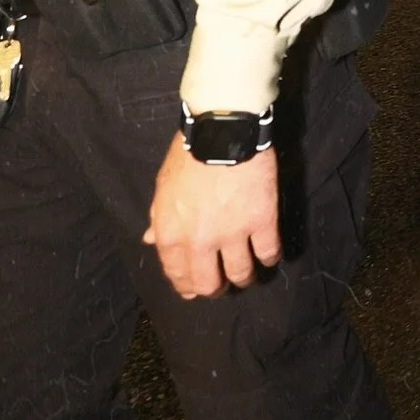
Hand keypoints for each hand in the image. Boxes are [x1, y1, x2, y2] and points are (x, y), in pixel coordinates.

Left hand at [144, 134, 281, 297]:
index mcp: (171, 234)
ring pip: (240, 274)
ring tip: (246, 273)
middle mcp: (200, 241)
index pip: (177, 274)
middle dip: (214, 289)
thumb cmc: (188, 154)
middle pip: (209, 284)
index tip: (194, 289)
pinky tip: (267, 255)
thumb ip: (159, 218)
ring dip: (243, 277)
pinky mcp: (262, 222)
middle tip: (221, 284)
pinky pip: (268, 252)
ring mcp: (233, 234)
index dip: (187, 286)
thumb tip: (150, 239)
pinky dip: (268, 258)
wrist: (222, 130)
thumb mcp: (163, 186)